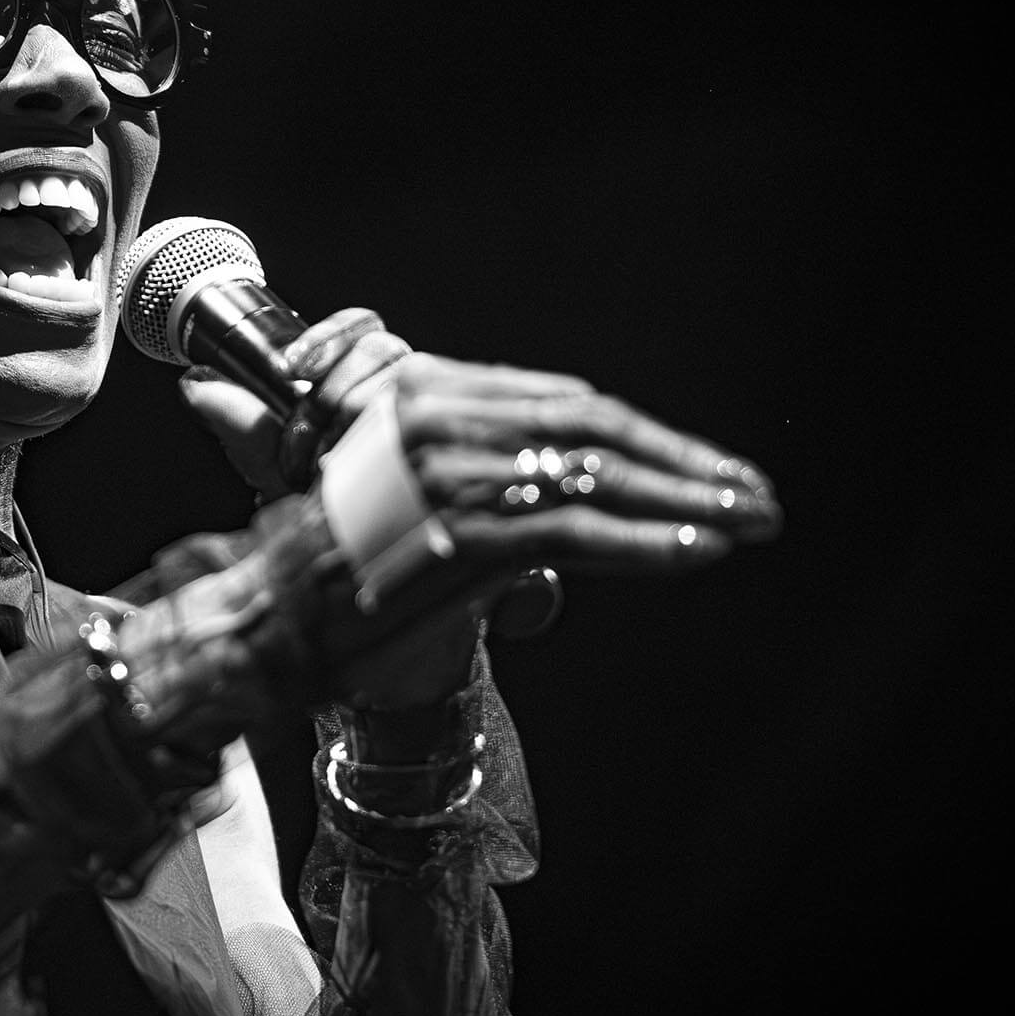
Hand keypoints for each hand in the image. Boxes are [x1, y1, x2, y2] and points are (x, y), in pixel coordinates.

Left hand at [180, 308, 414, 498]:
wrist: (325, 537)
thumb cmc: (297, 486)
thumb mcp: (256, 447)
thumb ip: (229, 411)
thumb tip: (193, 384)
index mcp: (353, 365)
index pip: (357, 324)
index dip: (328, 337)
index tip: (291, 368)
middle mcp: (390, 378)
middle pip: (378, 347)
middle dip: (332, 389)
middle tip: (303, 429)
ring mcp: (412, 407)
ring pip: (393, 384)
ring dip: (349, 419)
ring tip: (323, 459)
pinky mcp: (426, 438)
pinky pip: (410, 423)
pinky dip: (373, 442)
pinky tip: (350, 464)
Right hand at [182, 307, 779, 565]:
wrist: (261, 624)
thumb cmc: (330, 568)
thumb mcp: (399, 493)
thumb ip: (467, 468)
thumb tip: (528, 476)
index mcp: (421, 392)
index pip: (562, 401)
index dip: (646, 435)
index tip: (706, 465)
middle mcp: (433, 417)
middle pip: (591, 428)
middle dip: (683, 463)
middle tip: (753, 494)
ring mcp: (444, 472)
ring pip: (592, 475)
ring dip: (685, 502)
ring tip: (748, 523)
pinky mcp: (455, 533)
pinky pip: (570, 532)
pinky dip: (643, 542)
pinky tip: (697, 552)